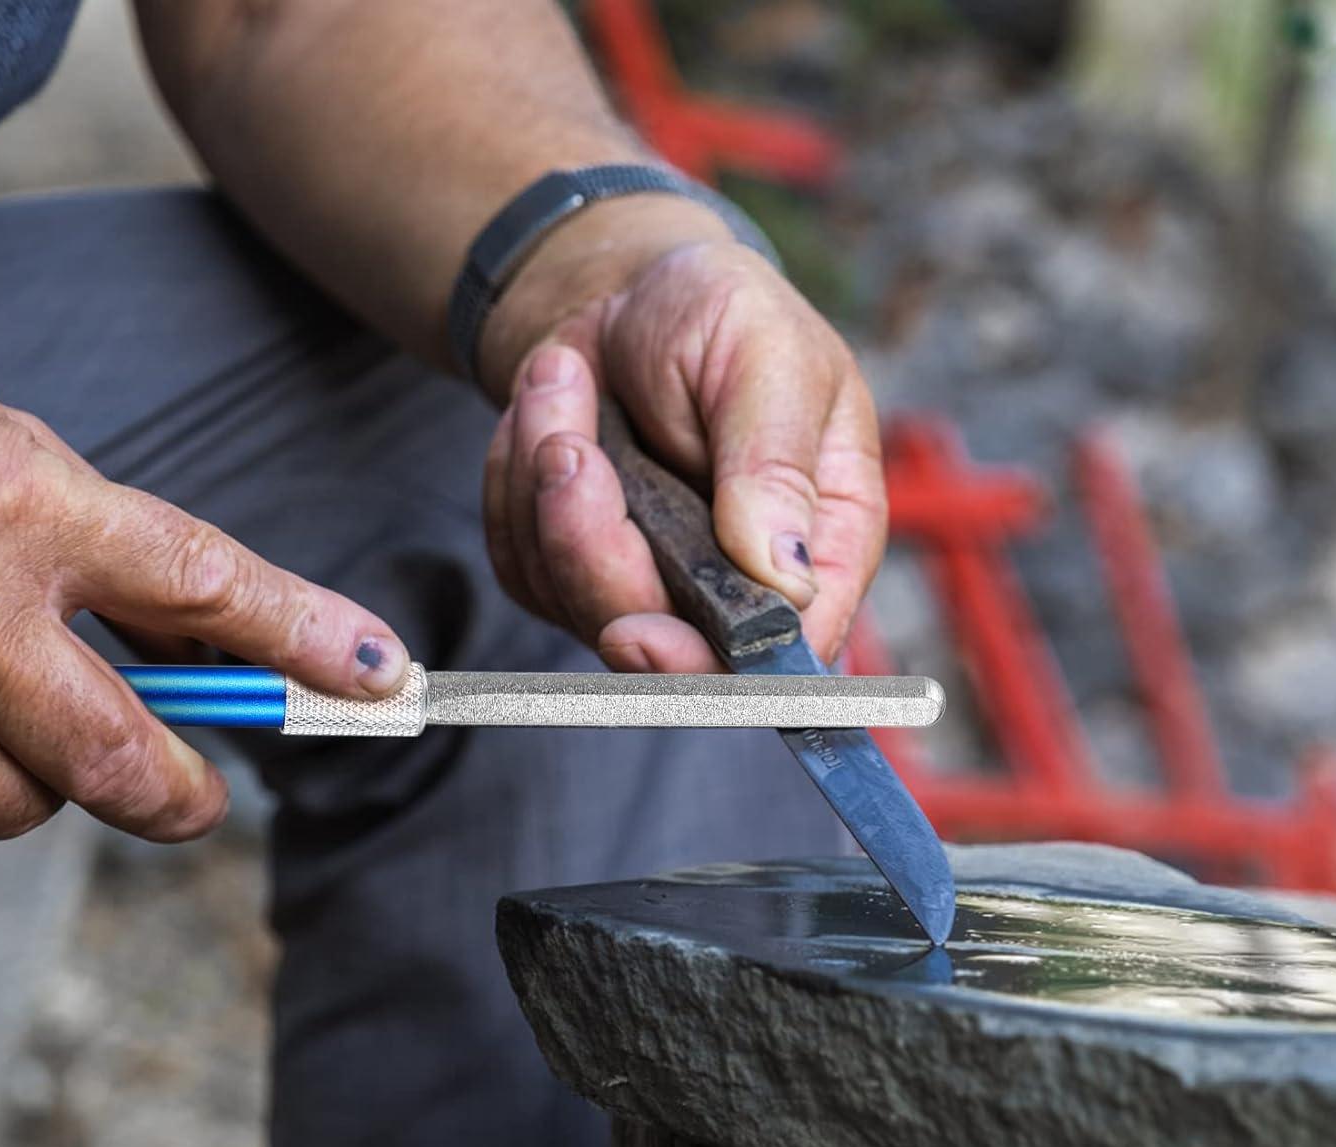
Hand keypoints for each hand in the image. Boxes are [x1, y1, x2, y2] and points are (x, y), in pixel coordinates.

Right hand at [0, 362, 409, 840]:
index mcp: (24, 507)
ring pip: (24, 801)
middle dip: (178, 794)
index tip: (379, 677)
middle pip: (122, 762)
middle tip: (194, 788)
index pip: (209, 587)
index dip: (305, 641)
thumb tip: (229, 654)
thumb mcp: (17, 466)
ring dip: (37, 771)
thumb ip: (122, 560)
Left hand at [479, 203, 886, 672]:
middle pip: (660, 647)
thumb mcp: (767, 354)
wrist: (629, 291)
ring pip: (573, 602)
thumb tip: (784, 579)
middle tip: (567, 444)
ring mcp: (654, 587)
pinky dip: (513, 485)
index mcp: (822, 543)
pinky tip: (546, 414)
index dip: (713, 667)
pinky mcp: (579, 573)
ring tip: (562, 381)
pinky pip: (522, 567)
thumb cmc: (718, 312)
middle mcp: (741, 585)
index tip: (637, 630)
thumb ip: (775, 465)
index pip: (785, 653)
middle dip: (591, 548)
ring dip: (542, 485)